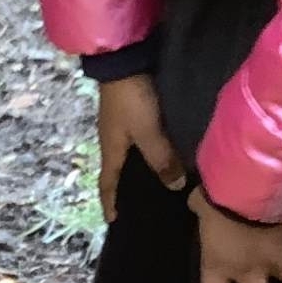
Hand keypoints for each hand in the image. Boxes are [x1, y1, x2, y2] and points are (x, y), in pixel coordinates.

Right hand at [97, 74, 186, 221]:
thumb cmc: (132, 101)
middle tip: (138, 204)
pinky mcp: (127, 114)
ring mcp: (118, 127)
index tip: (113, 221)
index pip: (106, 184)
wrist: (123, 61)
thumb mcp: (148, 132)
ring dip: (136, 170)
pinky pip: (135, 142)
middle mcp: (111, 142)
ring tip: (153, 181)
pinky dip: (144, 153)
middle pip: (116, 172)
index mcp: (111, 151)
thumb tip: (175, 187)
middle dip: (123, 190)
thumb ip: (161, 159)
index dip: (109, 203)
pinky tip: (157, 153)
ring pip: (128, 157)